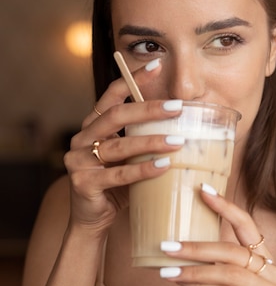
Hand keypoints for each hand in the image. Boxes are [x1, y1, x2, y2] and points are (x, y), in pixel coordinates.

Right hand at [63, 63, 183, 232]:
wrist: (93, 220)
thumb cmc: (117, 186)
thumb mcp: (130, 159)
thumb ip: (144, 141)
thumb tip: (186, 124)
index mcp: (92, 128)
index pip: (111, 97)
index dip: (132, 80)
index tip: (157, 64)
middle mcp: (81, 140)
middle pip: (115, 117)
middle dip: (148, 109)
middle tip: (178, 107)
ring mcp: (79, 161)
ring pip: (118, 146)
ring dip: (151, 141)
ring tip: (178, 141)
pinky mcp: (83, 183)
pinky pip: (117, 174)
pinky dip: (142, 169)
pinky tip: (164, 165)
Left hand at [160, 185, 275, 285]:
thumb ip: (221, 273)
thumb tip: (186, 256)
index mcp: (268, 264)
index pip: (249, 227)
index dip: (227, 207)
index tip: (203, 190)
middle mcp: (273, 274)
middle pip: (234, 250)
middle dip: (197, 244)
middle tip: (167, 243)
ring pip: (229, 271)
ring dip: (193, 268)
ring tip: (166, 266)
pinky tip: (180, 283)